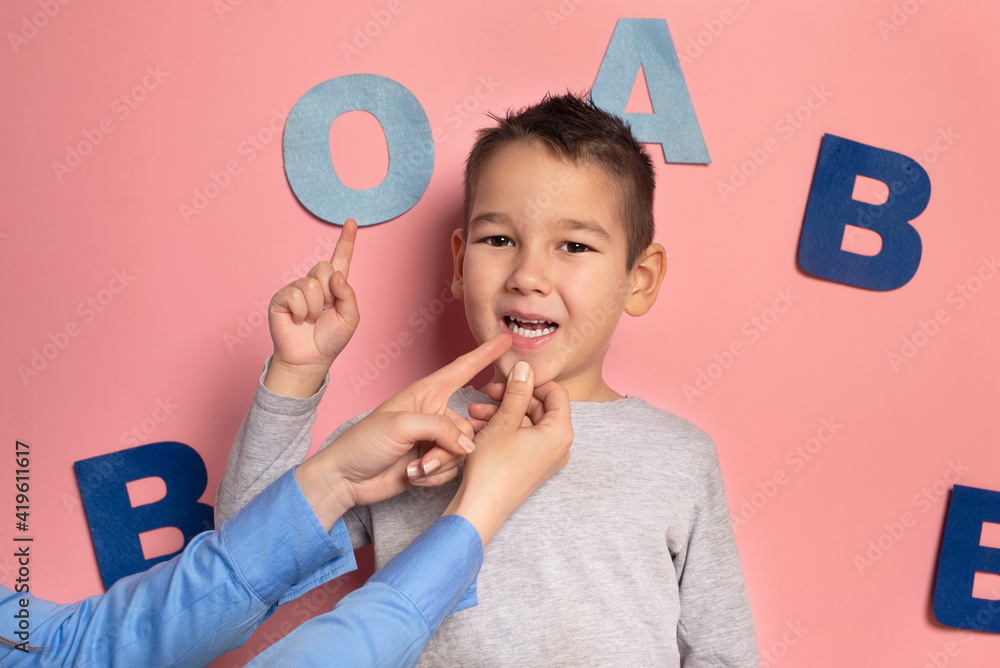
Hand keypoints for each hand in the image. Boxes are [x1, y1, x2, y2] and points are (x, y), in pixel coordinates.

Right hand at [264, 218, 359, 397]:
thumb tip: (335, 275)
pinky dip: (301, 312)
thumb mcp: (350, 318)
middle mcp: (314, 283)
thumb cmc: (330, 340)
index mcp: (333, 286)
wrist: (310, 359)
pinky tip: (298, 321)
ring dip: (315, 308)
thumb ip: (348, 295)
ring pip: (310, 284)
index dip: (346, 240)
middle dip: (328, 293)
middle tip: (324, 312)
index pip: (340, 259)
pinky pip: (295, 295)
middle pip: (323, 268)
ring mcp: (296, 289)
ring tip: (311, 320)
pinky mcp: (281, 298)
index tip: (351, 222)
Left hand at [295, 334, 511, 529]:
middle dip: (451, 447)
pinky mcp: (432, 462)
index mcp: (425, 393)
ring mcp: (433, 439)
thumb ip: (441, 429)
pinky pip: (452, 468)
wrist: (345, 479)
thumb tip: (468, 446)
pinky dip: (436, 476)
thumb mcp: (401, 426)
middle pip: (468, 425)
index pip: (461, 369)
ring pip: (462, 451)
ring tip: (414, 468)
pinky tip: (414, 476)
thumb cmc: (363, 443)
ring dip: (440, 464)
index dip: (484, 354)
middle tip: (427, 456)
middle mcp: (433, 414)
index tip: (506, 340)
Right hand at [444, 361, 571, 545]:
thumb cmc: (493, 467)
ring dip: (502, 413)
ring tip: (474, 412)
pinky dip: (503, 429)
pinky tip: (478, 426)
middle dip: (511, 398)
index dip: (532, 382)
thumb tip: (526, 368)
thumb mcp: (504, 422)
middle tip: (487, 393)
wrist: (480, 508)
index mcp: (560, 433)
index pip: (556, 393)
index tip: (510, 379)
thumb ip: (517, 392)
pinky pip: (521, 439)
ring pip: (526, 423)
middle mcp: (559, 446)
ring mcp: (546, 458)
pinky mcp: (532, 466)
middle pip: (540, 408)